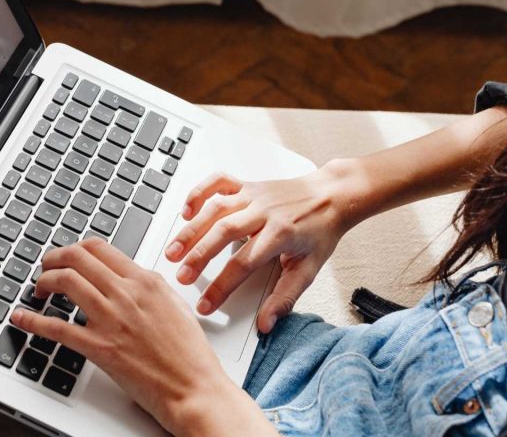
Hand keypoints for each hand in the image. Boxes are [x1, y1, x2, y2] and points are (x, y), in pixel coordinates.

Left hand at [11, 239, 274, 436]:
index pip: (99, 248)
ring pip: (65, 281)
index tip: (67, 257)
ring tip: (39, 289)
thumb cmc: (189, 354)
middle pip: (77, 257)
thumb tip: (128, 277)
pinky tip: (21, 318)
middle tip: (45, 267)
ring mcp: (111, 319)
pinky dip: (33, 320)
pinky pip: (57, 327)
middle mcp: (126, 293)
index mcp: (145, 281)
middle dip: (53, 258)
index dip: (75, 248)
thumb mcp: (174, 305)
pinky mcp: (100, 347)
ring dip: (44, 281)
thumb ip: (149, 287)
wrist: (194, 388)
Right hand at [166, 165, 355, 332]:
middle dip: (198, 256)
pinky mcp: (247, 185)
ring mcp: (253, 195)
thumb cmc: (320, 231)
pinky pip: (218, 182)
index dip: (221, 286)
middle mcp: (263, 211)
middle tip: (181, 276)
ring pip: (215, 208)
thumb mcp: (309, 269)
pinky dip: (199, 192)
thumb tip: (266, 323)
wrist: (333, 195)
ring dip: (191, 229)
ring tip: (173, 250)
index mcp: (280, 234)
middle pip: (223, 232)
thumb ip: (285, 298)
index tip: (206, 304)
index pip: (243, 264)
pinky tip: (187, 210)